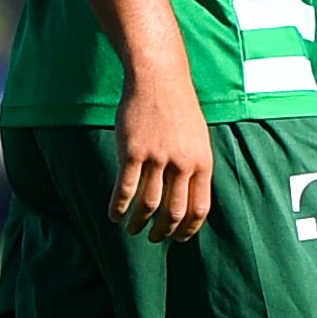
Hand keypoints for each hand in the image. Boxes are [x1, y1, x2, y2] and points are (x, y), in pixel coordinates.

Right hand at [111, 70, 214, 240]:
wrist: (158, 79)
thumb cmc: (179, 108)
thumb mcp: (199, 138)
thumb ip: (195, 167)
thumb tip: (190, 198)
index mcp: (202, 163)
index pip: (199, 208)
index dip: (188, 229)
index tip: (178, 238)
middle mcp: (182, 164)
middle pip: (174, 212)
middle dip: (163, 232)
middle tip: (154, 238)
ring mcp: (157, 158)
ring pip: (148, 205)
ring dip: (138, 223)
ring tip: (132, 229)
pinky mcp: (132, 152)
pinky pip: (125, 189)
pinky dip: (118, 207)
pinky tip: (114, 215)